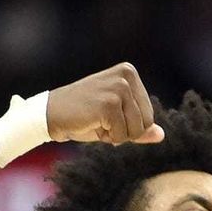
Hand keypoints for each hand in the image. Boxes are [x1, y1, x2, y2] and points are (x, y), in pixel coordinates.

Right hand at [46, 62, 164, 145]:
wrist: (50, 114)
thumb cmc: (83, 117)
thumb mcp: (116, 120)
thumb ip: (139, 126)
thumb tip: (161, 135)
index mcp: (129, 73)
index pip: (149, 115)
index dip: (129, 126)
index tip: (107, 116)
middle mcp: (126, 76)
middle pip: (146, 123)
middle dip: (124, 132)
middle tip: (100, 120)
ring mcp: (118, 88)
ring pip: (136, 131)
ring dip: (116, 135)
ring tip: (96, 121)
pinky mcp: (109, 103)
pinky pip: (122, 135)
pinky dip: (107, 137)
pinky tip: (91, 124)